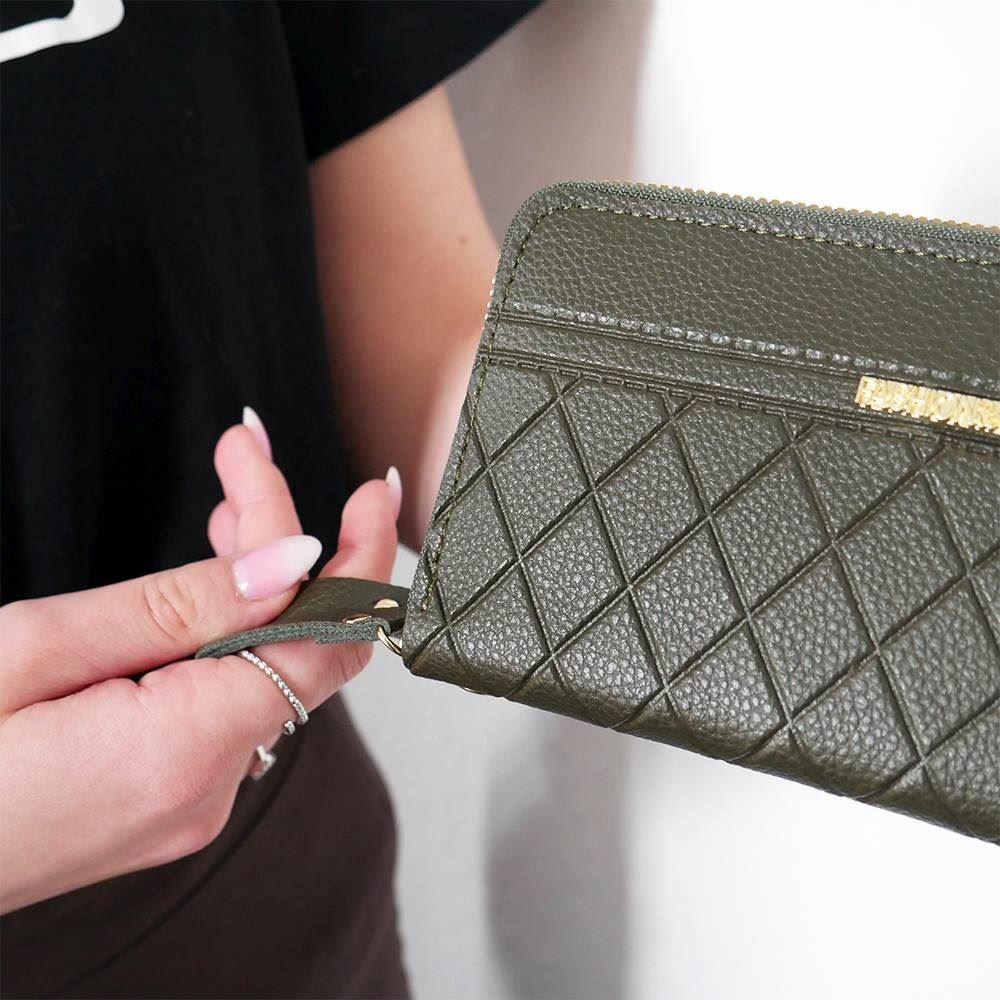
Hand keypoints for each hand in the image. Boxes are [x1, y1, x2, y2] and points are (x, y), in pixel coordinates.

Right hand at [0, 416, 399, 912]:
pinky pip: (230, 702)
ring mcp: (191, 803)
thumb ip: (177, 607)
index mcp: (182, 751)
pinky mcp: (168, 800)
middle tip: (244, 457)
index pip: (327, 640)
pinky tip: (207, 586)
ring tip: (226, 505)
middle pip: (300, 645)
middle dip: (289, 542)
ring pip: (267, 669)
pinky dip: (231, 636)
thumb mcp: (34, 651)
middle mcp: (208, 788)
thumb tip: (295, 560)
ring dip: (259, 584)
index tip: (367, 490)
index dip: (359, 557)